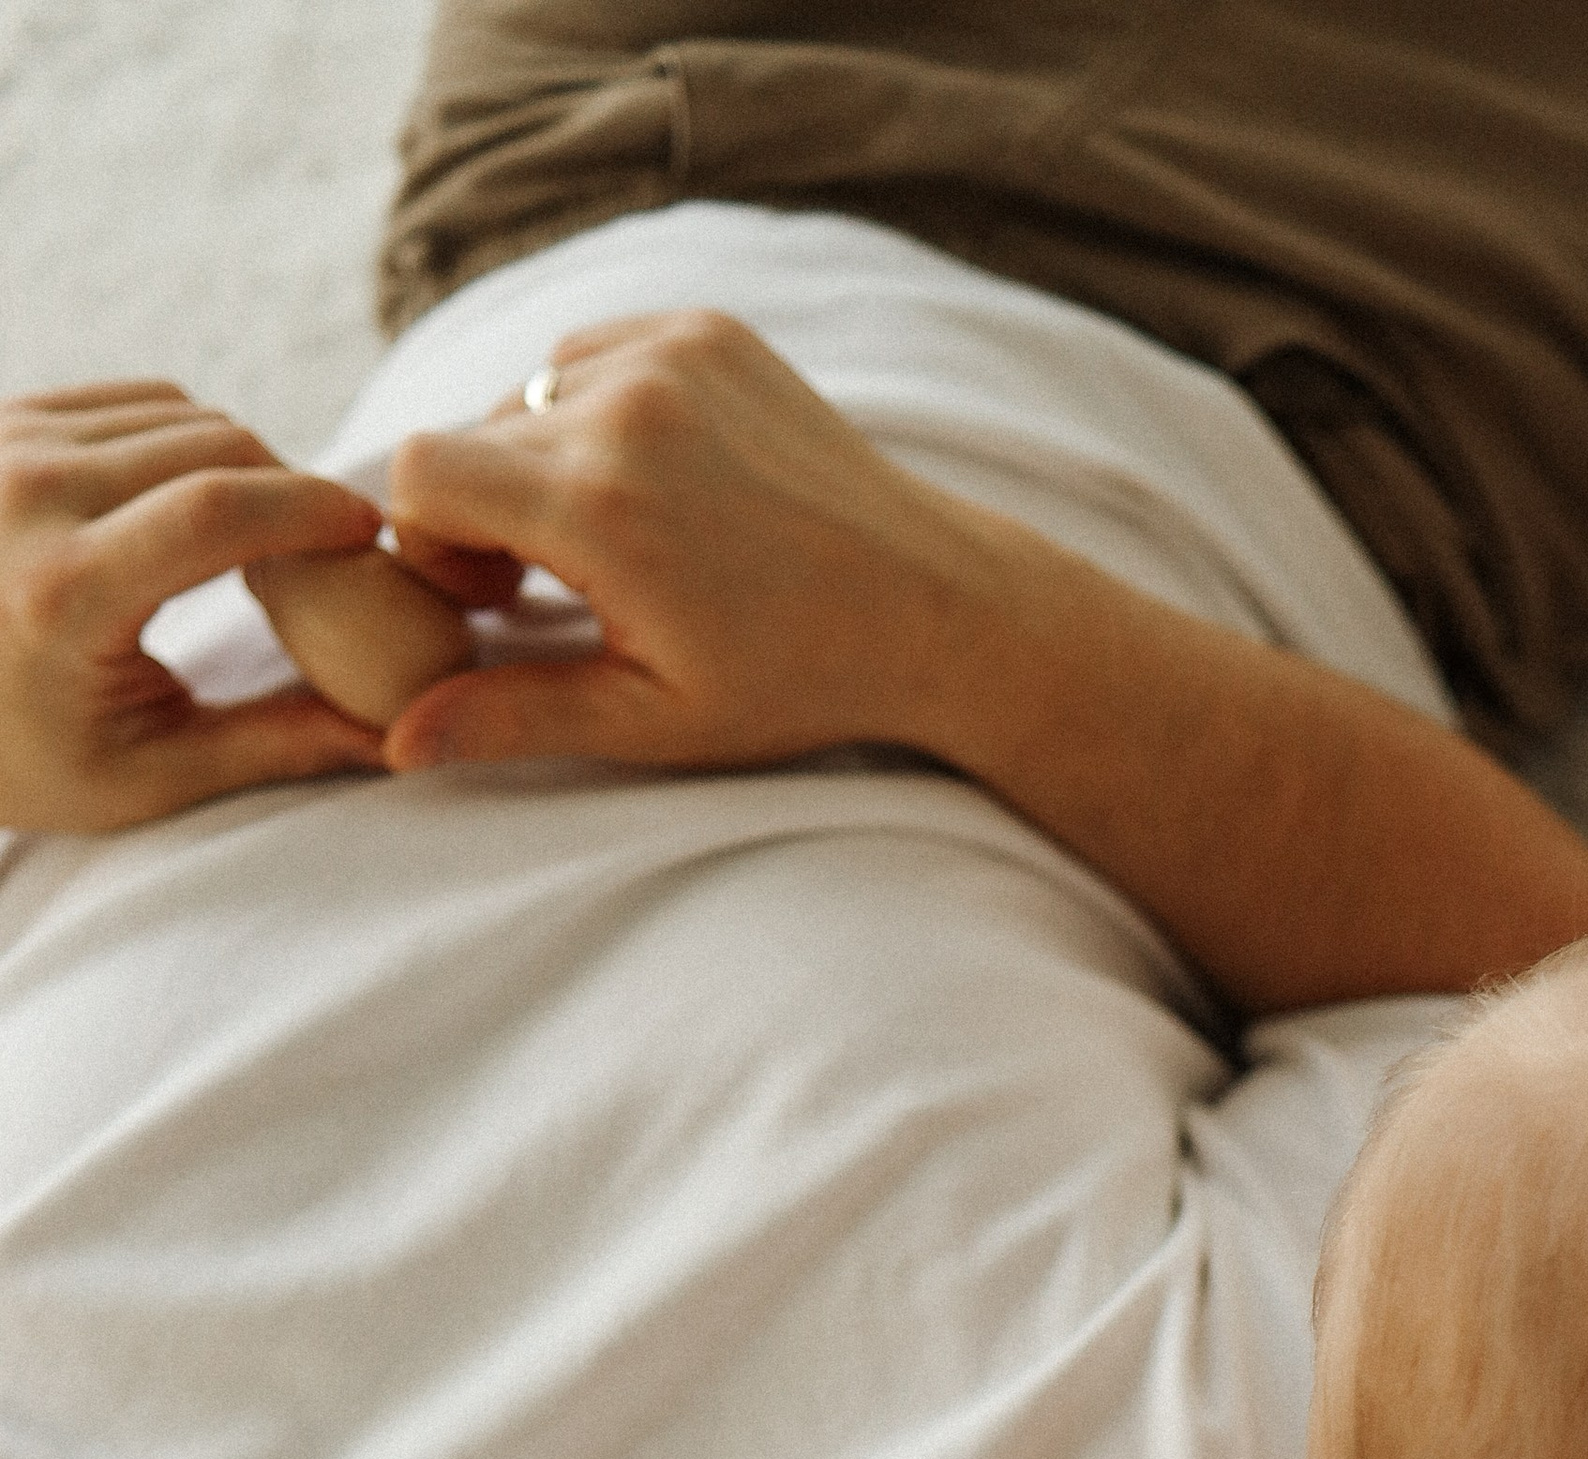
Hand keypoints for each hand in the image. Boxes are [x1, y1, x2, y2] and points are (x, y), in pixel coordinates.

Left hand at [0, 384, 386, 828]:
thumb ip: (275, 747)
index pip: (218, 512)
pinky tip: (204, 504)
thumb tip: (397, 741)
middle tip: (332, 552)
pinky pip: (134, 402)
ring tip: (271, 536)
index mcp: (63, 593)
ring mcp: (6, 442)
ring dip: (246, 466)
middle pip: (213, 447)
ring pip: (180, 414)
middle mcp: (25, 495)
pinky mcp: (4, 417)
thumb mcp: (146, 776)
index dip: (313, 512)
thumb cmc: (23, 756)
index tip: (370, 535)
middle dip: (290, 490)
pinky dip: (189, 443)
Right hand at [377, 310, 1031, 776]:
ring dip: (539, 461)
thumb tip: (393, 741)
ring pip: (525, 394)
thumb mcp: (652, 721)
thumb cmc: (795, 681)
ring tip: (613, 538)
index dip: (428, 543)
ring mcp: (672, 354)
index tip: (490, 600)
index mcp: (600, 508)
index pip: (417, 474)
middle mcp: (628, 406)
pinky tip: (657, 483)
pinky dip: (595, 414)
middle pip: (466, 435)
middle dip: (481, 513)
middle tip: (549, 586)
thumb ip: (514, 717)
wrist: (935, 606)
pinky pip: (592, 356)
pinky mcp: (708, 330)